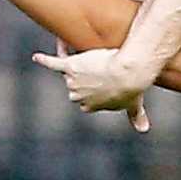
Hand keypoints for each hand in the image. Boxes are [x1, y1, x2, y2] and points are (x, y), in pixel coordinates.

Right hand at [32, 46, 152, 131]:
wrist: (127, 74)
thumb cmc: (132, 89)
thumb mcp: (133, 105)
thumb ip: (136, 117)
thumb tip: (143, 130)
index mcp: (88, 106)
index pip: (85, 96)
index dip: (92, 86)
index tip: (101, 78)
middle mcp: (77, 96)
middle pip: (75, 82)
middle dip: (84, 73)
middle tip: (97, 62)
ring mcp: (72, 82)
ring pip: (69, 68)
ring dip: (74, 59)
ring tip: (87, 50)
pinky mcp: (70, 66)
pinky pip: (53, 63)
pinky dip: (44, 60)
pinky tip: (37, 57)